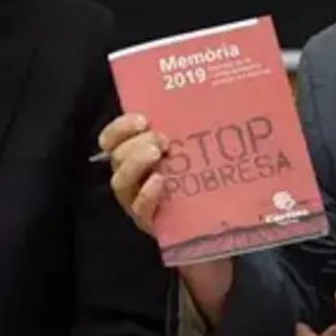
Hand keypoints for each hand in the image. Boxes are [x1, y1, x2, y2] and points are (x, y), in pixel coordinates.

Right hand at [97, 113, 234, 324]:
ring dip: (134, 163)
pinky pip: (140, 210)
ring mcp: (139, 204)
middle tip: (161, 139)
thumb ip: (191, 136)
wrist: (222, 234)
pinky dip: (147, 194)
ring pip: (120, 183)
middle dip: (134, 143)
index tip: (142, 118)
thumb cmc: (208, 188)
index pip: (113, 139)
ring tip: (155, 153)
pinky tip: (160, 182)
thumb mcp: (198, 157)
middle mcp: (133, 180)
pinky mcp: (152, 225)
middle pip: (116, 158)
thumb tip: (209, 102)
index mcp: (139, 158)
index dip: (120, 127)